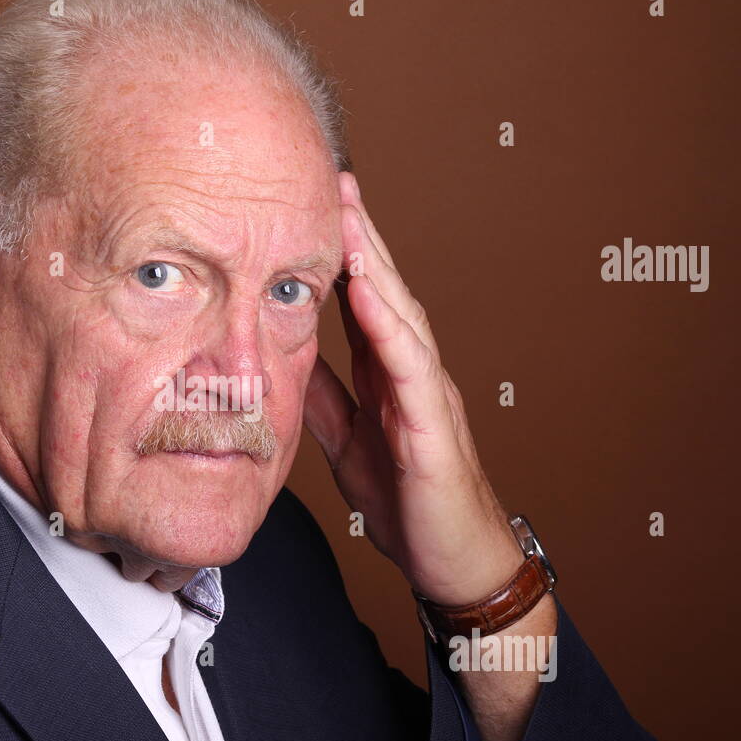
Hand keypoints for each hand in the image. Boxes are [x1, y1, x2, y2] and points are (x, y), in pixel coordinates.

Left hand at [303, 172, 524, 607]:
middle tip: (334, 180)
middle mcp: (412, 372)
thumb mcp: (348, 441)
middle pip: (384, 291)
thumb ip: (325, 397)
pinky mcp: (433, 427)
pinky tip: (367, 292)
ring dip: (375, 264)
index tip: (313, 207)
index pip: (363, 301)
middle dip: (361, 235)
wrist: (453, 561)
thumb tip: (286, 357)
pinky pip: (411, 367)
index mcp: (389, 374)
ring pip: (401, 315)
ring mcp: (428, 394)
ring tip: (349, 215)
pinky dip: (389, 326)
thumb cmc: (408, 500)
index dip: (341, 254)